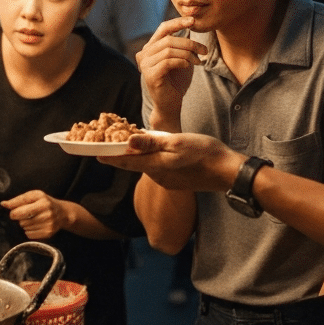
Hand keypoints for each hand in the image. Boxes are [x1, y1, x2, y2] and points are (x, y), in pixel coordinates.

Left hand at [1, 190, 67, 239]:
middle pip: (21, 220)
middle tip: (27, 214)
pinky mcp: (48, 233)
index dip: (13, 212)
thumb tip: (3, 204)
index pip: (19, 210)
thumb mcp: (33, 196)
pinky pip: (29, 235)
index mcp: (42, 201)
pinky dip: (29, 231)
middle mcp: (47, 212)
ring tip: (34, 219)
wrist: (62, 213)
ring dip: (25, 224)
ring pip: (24, 227)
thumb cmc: (45, 202)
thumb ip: (18, 200)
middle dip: (20, 217)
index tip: (15, 211)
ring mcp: (48, 224)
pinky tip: (36, 225)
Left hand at [100, 131, 239, 193]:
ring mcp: (168, 181)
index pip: (127, 162)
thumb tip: (129, 141)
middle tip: (111, 144)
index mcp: (156, 166)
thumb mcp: (177, 142)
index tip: (96, 154)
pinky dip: (152, 161)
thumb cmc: (205, 152)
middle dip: (124, 155)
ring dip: (139, 158)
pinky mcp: (177, 182)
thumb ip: (152, 142)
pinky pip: (158, 170)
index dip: (111, 157)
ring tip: (131, 146)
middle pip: (136, 165)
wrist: (228, 172)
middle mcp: (159, 177)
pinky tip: (155, 153)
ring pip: (147, 167)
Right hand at [136, 17, 206, 129]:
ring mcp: (145, 65)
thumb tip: (191, 24)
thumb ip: (181, 44)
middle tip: (204, 51)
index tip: (193, 21)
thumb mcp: (181, 58)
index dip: (178, 22)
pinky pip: (169, 61)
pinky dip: (182, 62)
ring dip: (188, 54)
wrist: (171, 104)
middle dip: (190, 44)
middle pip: (169, 39)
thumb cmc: (176, 81)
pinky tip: (189, 66)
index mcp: (150, 48)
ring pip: (169, 49)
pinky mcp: (150, 75)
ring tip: (198, 62)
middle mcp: (144, 54)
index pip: (163, 28)